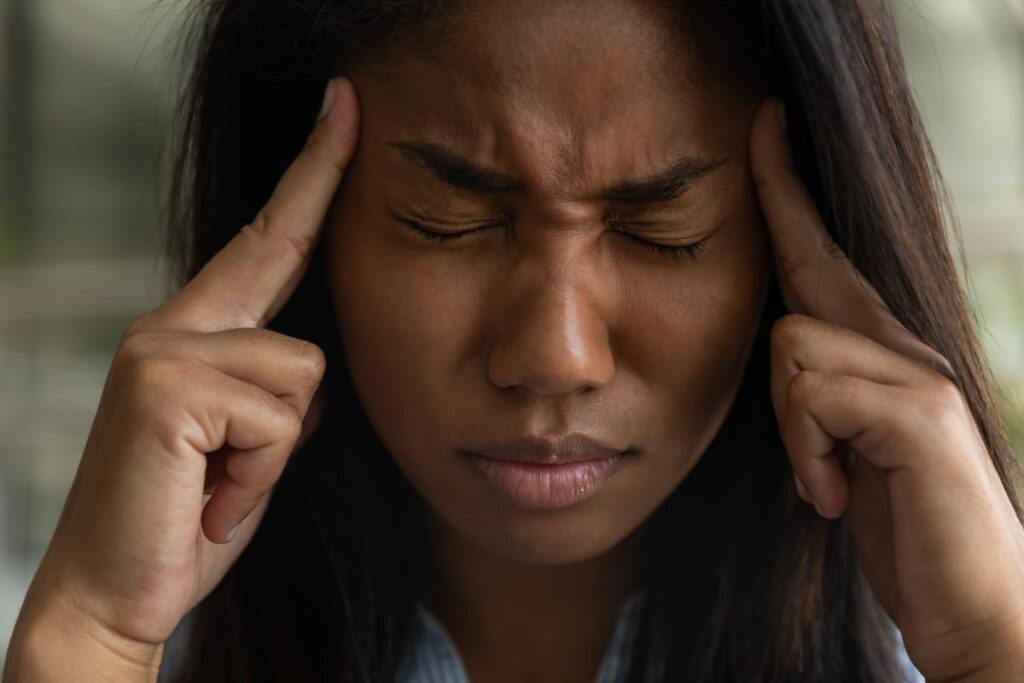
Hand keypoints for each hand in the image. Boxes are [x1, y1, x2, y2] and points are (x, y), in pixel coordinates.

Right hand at [9, 76, 359, 657]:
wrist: (117, 594)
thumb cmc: (189, 519)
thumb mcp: (250, 445)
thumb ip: (276, 388)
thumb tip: (312, 360)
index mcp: (194, 333)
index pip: (269, 239)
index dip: (313, 174)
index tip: (347, 108)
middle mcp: (171, 325)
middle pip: (297, 310)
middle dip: (288, 400)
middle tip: (227, 460)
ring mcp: (163, 349)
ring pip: (306, 375)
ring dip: (278, 452)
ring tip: (221, 483)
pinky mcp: (166, 386)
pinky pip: (280, 419)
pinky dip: (259, 475)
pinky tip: (209, 495)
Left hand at [749, 98, 1023, 679]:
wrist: (973, 612)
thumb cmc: (903, 533)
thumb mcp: (843, 454)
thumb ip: (819, 400)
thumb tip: (783, 363)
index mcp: (880, 358)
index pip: (822, 262)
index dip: (789, 194)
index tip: (767, 127)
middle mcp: (904, 351)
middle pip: (810, 269)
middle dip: (781, 204)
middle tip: (765, 127)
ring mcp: (918, 376)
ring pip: (792, 344)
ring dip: (788, 429)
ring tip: (824, 483)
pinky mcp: (919, 415)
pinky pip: (812, 394)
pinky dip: (807, 454)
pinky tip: (834, 498)